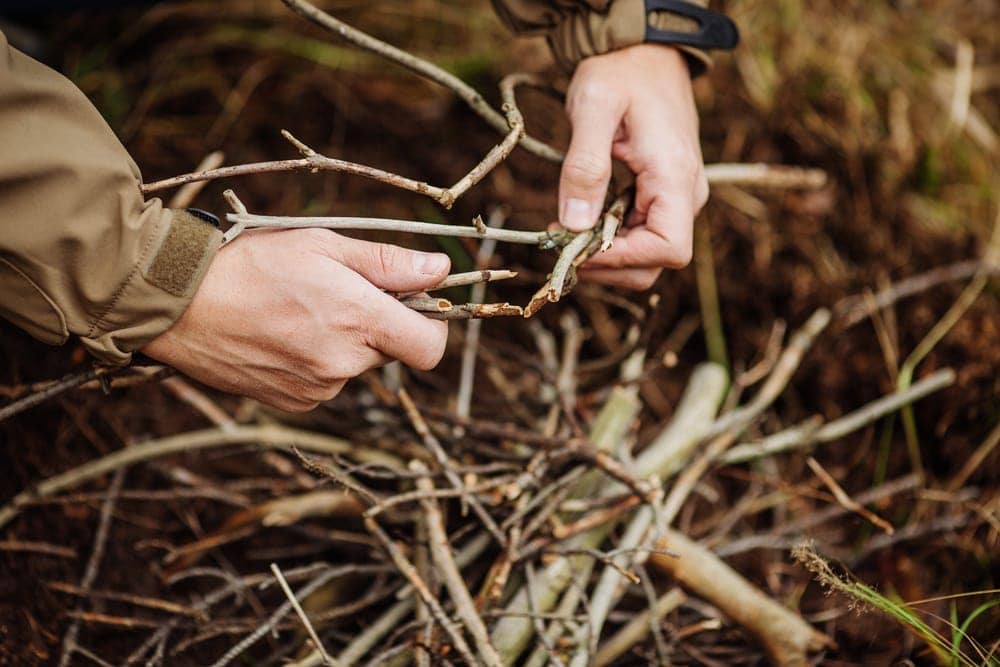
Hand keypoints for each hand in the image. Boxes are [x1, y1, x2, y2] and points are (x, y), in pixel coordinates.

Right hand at [143, 229, 450, 411]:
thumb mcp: (323, 246)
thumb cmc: (251, 264)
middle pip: (390, 350)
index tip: (416, 305)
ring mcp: (318, 389)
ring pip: (355, 365)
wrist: (178, 305)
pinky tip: (281, 335)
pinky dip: (315, 360)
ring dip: (342, 341)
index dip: (433, 326)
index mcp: (358, 320)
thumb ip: (388, 264)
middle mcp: (343, 364)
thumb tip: (441, 270)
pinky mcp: (294, 403)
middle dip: (376, 323)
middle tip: (335, 291)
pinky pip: (325, 382)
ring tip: (297, 310)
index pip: (431, 347)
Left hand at [559, 44, 708, 288]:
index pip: (667, 249)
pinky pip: (641, 235)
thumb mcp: (593, 106)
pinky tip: (580, 219)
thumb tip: (573, 225)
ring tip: (565, 230)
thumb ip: (584, 166)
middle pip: (655, 263)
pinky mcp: (664, 196)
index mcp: (676, 176)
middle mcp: (687, 194)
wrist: (643, 52)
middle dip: (606, 263)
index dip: (621, 260)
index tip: (576, 248)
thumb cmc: (620, 71)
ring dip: (604, 254)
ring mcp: (678, 198)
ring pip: (646, 255)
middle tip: (560, 242)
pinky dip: (609, 239)